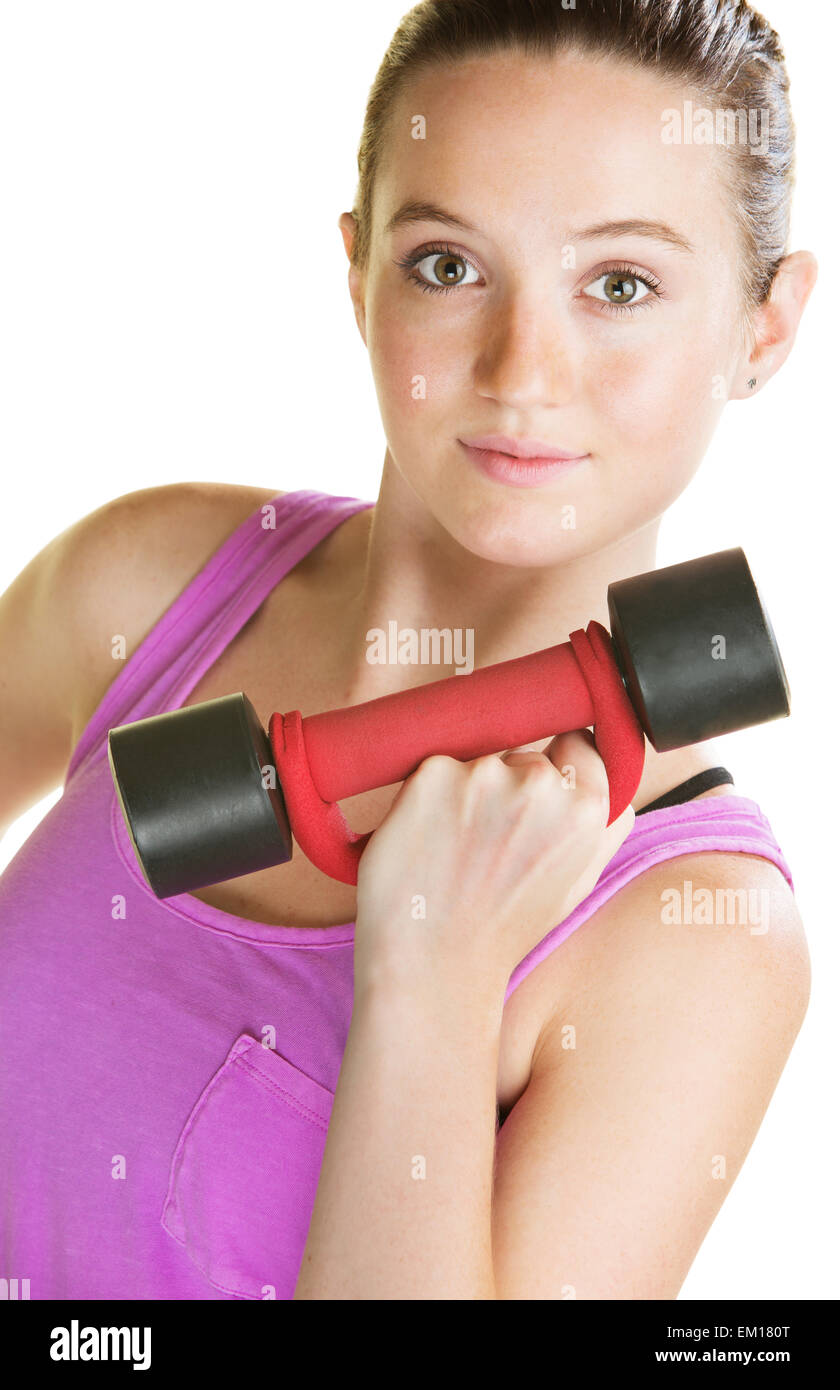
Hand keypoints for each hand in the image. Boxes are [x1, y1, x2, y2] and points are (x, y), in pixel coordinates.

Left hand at [354, 730, 635, 1003]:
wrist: (431, 963)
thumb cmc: (502, 930)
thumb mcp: (575, 888)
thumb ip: (603, 834)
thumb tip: (619, 797)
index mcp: (585, 809)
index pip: (578, 745)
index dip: (556, 769)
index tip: (534, 800)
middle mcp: (539, 785)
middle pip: (524, 757)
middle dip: (508, 789)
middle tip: (488, 845)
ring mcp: (482, 776)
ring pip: (477, 764)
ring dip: (466, 793)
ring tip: (455, 850)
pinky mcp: (432, 775)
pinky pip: (435, 769)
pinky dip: (429, 797)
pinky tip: (427, 840)